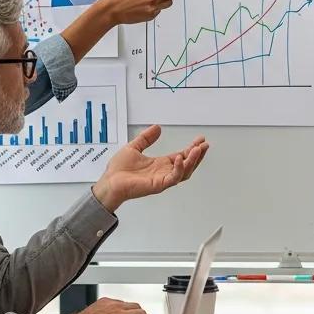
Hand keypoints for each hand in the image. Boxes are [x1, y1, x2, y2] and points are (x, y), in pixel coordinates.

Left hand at [92, 124, 208, 211]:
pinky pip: (173, 178)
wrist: (109, 182)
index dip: (191, 148)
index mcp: (160, 165)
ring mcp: (162, 179)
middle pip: (187, 164)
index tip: (200, 140)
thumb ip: (146, 138)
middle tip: (204, 145)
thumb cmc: (118, 171)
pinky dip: (179, 169)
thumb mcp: (134, 147)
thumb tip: (157, 128)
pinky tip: (180, 158)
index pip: (181, 156)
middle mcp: (163, 172)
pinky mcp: (158, 185)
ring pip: (184, 172)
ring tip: (198, 150)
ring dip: (193, 161)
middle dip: (197, 155)